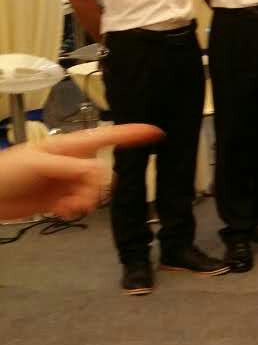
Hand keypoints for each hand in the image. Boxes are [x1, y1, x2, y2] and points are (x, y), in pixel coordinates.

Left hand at [0, 124, 162, 220]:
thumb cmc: (7, 171)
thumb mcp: (39, 164)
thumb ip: (71, 168)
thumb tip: (100, 174)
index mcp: (70, 146)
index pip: (108, 137)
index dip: (132, 134)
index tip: (156, 132)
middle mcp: (73, 163)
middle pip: (104, 174)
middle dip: (96, 189)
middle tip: (78, 197)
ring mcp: (67, 182)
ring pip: (94, 193)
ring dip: (83, 202)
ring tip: (65, 206)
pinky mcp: (60, 200)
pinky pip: (80, 206)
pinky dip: (73, 211)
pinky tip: (60, 211)